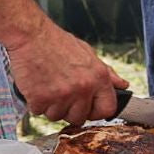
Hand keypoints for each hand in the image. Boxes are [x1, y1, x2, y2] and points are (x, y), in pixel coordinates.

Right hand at [6, 19, 127, 124]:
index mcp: (98, 77)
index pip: (107, 109)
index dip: (96, 111)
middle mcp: (83, 88)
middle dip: (69, 109)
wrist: (31, 36)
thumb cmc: (56, 42)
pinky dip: (36, 103)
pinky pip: (40, 112)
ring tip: (48, 85)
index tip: (88, 108)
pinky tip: (37, 86)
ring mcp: (62, 95)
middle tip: (61, 92)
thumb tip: (122, 85)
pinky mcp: (41, 99)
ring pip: (57, 117)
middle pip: (79, 118)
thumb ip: (107, 73)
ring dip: (51, 106)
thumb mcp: (88, 53)